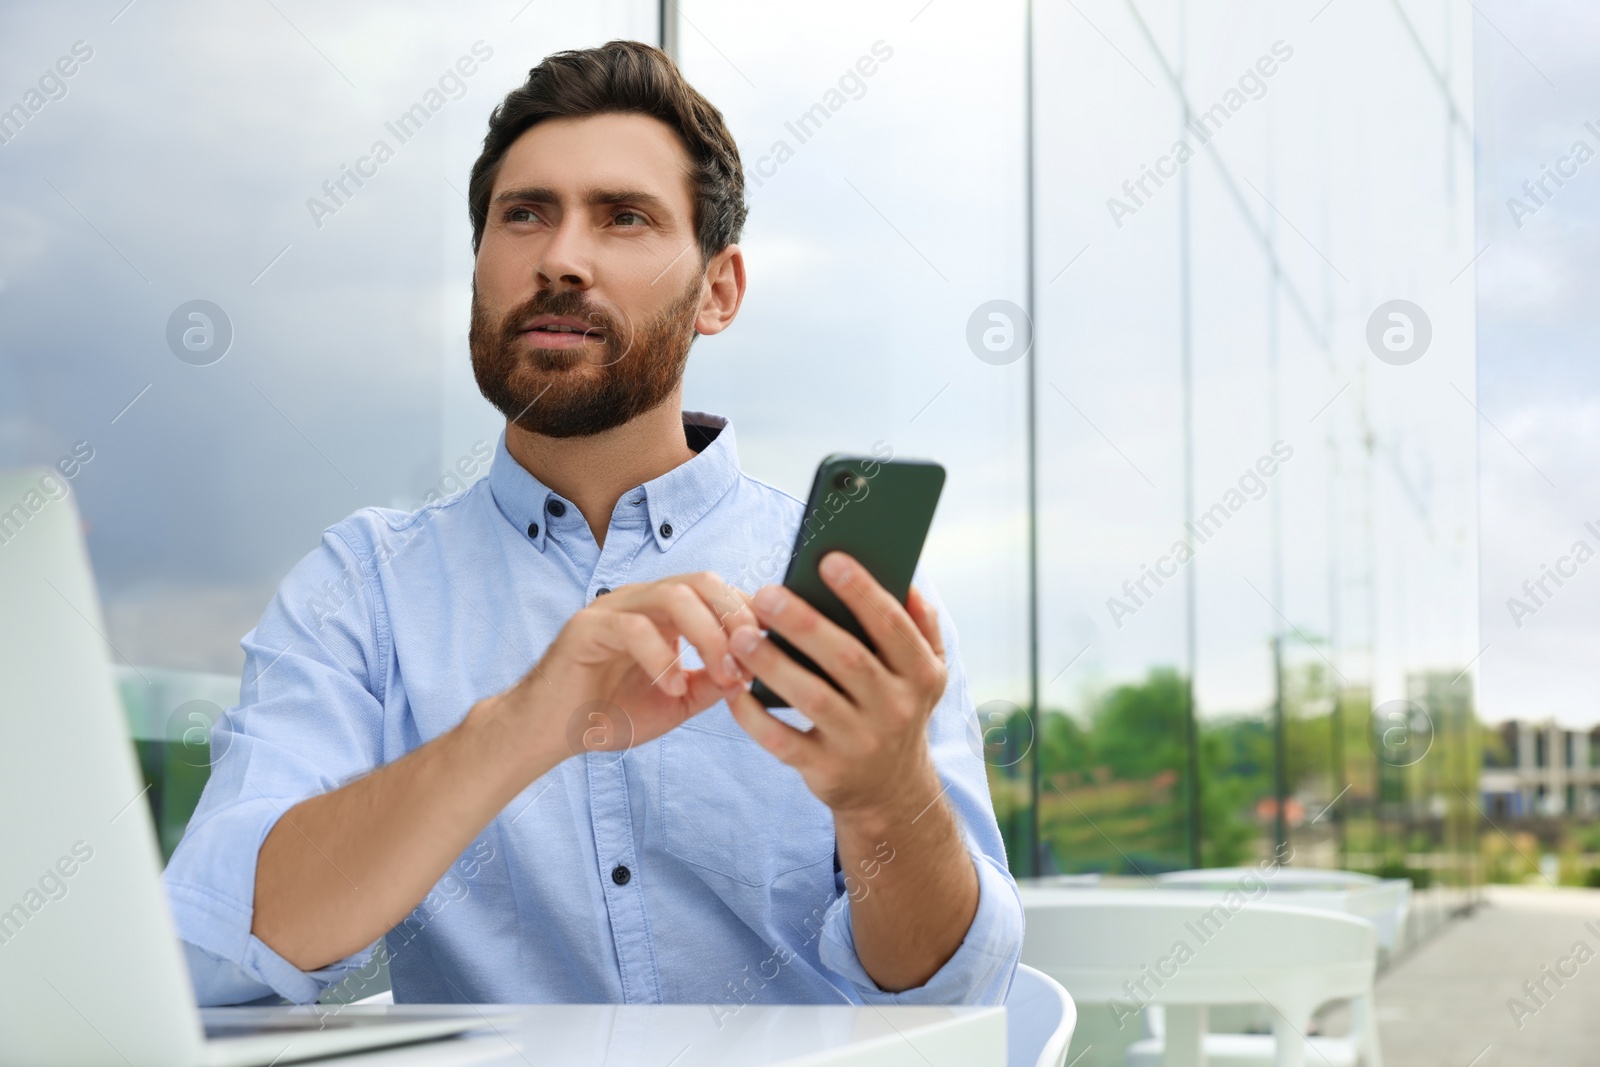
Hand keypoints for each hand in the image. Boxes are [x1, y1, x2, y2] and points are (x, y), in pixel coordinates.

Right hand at [481, 572, 757, 766]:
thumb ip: (714, 681)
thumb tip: (758, 671)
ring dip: (707, 635)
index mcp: (665, 612)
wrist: (551, 732)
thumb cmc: (610, 712)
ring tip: (723, 675)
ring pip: (672, 595)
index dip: (750, 614)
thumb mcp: (678, 699)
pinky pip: (633, 627)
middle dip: (735, 617)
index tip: (776, 648)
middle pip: (701, 581)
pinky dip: (662, 656)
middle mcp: (641, 600)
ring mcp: (612, 608)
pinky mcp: (586, 627)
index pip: (717, 592)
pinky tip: (673, 686)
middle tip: (752, 659)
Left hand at [723, 552, 948, 820]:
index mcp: (921, 675)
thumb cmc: (898, 711)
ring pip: (812, 698)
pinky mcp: (826, 770)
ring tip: (740, 635)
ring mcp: (860, 743)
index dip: (863, 592)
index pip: (893, 627)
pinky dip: (753, 716)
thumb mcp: (927, 674)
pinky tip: (733, 689)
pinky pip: (782, 740)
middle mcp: (895, 710)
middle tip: (767, 593)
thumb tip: (908, 582)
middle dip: (805, 623)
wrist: (892, 793)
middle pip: (848, 659)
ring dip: (773, 664)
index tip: (829, 560)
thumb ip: (922, 627)